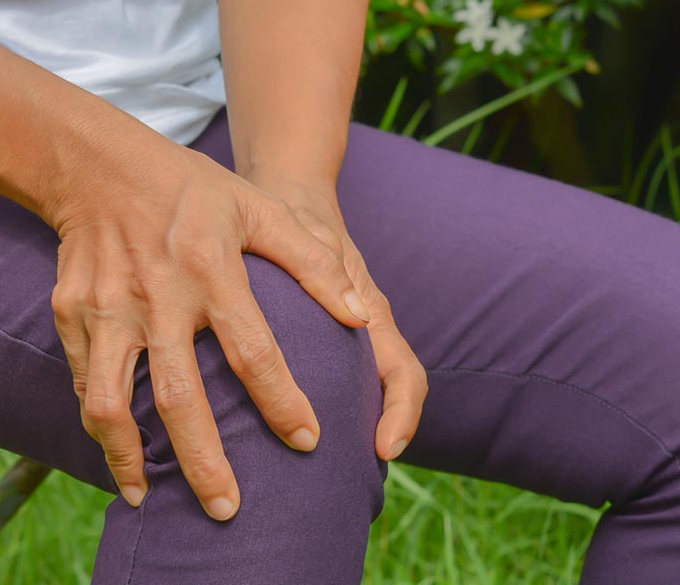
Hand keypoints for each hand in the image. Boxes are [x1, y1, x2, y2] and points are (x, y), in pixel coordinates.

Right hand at [49, 134, 370, 520]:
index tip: (307, 441)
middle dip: (205, 461)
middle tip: (229, 510)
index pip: (254, 351)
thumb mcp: (258, 209)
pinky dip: (99, 423)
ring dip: (130, 457)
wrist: (96, 165)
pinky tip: (118, 450)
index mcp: (211, 270)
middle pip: (181, 397)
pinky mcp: (72, 314)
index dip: (283, 401)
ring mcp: (108, 309)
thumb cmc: (190, 188)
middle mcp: (157, 297)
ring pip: (112, 401)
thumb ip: (313, 262)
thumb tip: (360, 318)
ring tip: (146, 499)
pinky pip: (84, 381)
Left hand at [242, 172, 428, 461]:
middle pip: (389, 397)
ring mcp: (347, 339)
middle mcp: (363, 333)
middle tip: (351, 482)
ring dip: (351, 432)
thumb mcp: (310, 240)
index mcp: (368, 314)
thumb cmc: (298, 218)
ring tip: (315, 474)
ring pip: (363, 395)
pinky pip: (337, 383)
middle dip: (379, 438)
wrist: (288, 198)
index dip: (402, 414)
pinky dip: (319, 409)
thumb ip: (327, 271)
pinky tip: (275, 435)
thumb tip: (350, 313)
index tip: (384, 450)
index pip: (404, 374)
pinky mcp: (325, 341)